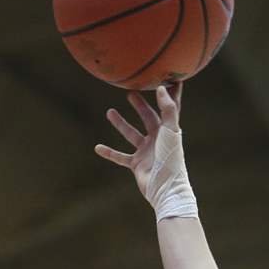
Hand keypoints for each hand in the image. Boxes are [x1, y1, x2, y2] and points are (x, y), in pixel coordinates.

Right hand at [94, 84, 196, 220]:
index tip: (168, 79)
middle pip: (148, 118)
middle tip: (130, 92)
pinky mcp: (137, 165)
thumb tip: (161, 88)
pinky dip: (110, 152)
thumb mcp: (170, 131)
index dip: (169, 95)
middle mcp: (158, 140)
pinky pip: (120, 156)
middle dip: (140, 106)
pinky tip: (97, 147)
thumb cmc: (171, 159)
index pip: (169, 108)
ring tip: (109, 111)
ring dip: (121, 124)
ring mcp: (146, 152)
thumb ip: (167, 109)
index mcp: (168, 130)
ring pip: (131, 134)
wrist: (165, 188)